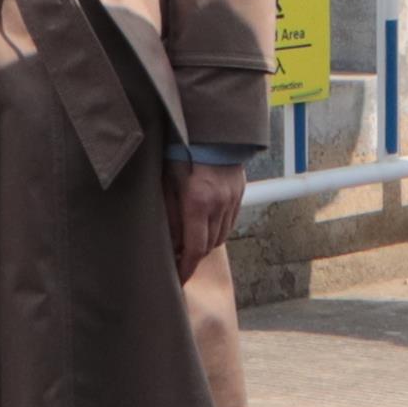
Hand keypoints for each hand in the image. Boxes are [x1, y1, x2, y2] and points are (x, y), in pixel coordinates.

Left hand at [171, 158, 249, 282]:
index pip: (194, 248)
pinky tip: (205, 225)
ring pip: (221, 236)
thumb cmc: (184, 148)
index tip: (177, 279)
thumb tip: (169, 239)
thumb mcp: (168, 177)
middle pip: (208, 246)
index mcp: (198, 202)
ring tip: (189, 242)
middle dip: (193, 257)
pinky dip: (217, 230)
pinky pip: (229, 222)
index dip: (186, 268)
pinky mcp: (239, 193)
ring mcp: (233, 199)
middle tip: (176, 259)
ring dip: (205, 244)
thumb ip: (168, 209)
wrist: (216, 126)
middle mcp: (219, 205)